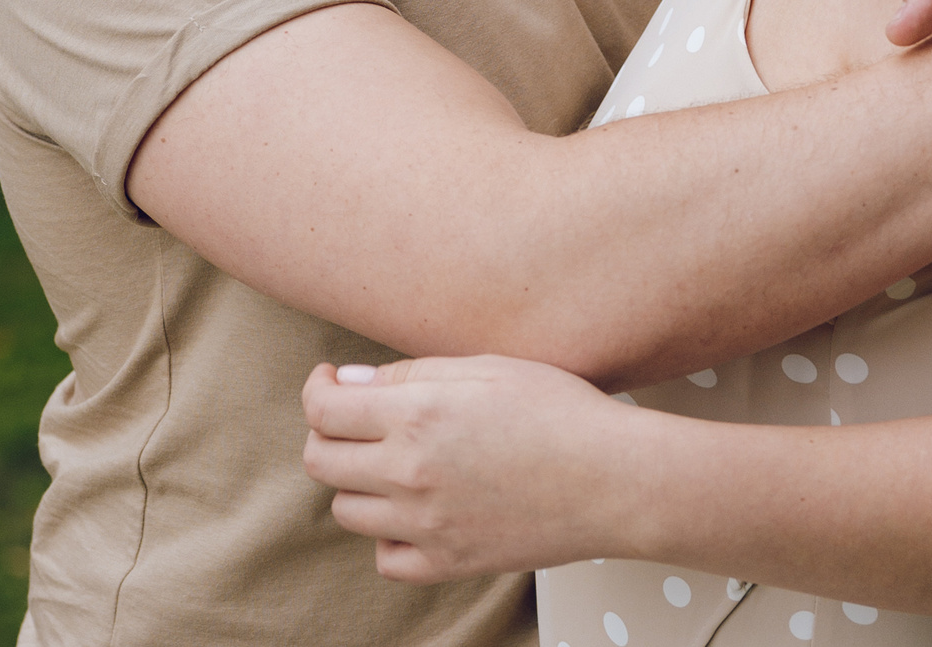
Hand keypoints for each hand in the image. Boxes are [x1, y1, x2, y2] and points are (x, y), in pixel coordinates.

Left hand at [302, 356, 635, 582]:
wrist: (614, 479)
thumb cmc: (562, 413)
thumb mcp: (485, 367)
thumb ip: (409, 374)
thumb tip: (348, 382)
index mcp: (417, 415)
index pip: (324, 409)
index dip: (317, 388)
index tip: (330, 382)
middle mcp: (411, 474)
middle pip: (321, 461)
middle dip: (329, 433)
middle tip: (356, 420)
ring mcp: (427, 526)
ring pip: (346, 510)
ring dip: (357, 483)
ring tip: (394, 462)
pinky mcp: (449, 564)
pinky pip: (385, 558)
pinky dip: (389, 534)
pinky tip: (416, 509)